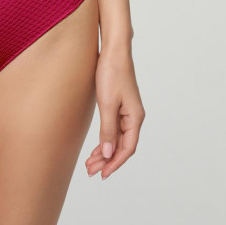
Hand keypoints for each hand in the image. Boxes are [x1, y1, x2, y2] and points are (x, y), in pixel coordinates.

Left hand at [85, 46, 144, 179]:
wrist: (113, 50)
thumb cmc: (112, 73)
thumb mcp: (107, 103)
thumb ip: (108, 130)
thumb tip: (108, 154)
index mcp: (135, 117)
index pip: (127, 148)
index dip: (115, 163)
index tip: (102, 174)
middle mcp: (133, 117)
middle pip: (122, 146)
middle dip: (107, 160)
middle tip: (91, 171)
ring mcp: (126, 111)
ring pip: (117, 138)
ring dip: (105, 152)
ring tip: (90, 163)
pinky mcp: (119, 105)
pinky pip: (114, 129)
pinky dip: (105, 139)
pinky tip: (97, 147)